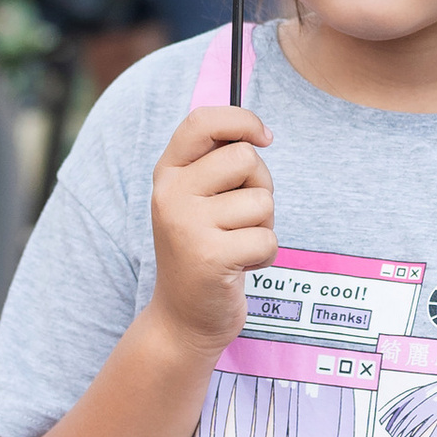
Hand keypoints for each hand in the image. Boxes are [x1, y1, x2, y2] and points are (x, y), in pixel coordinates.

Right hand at [146, 105, 276, 353]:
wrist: (183, 317)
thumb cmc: (206, 248)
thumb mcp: (200, 199)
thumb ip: (219, 164)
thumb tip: (259, 133)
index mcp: (168, 173)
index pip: (202, 121)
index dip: (241, 120)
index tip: (264, 137)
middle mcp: (170, 194)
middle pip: (245, 158)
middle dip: (261, 186)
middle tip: (242, 216)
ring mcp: (187, 225)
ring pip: (262, 202)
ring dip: (263, 227)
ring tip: (236, 245)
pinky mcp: (210, 257)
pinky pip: (267, 240)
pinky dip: (264, 256)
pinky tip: (239, 267)